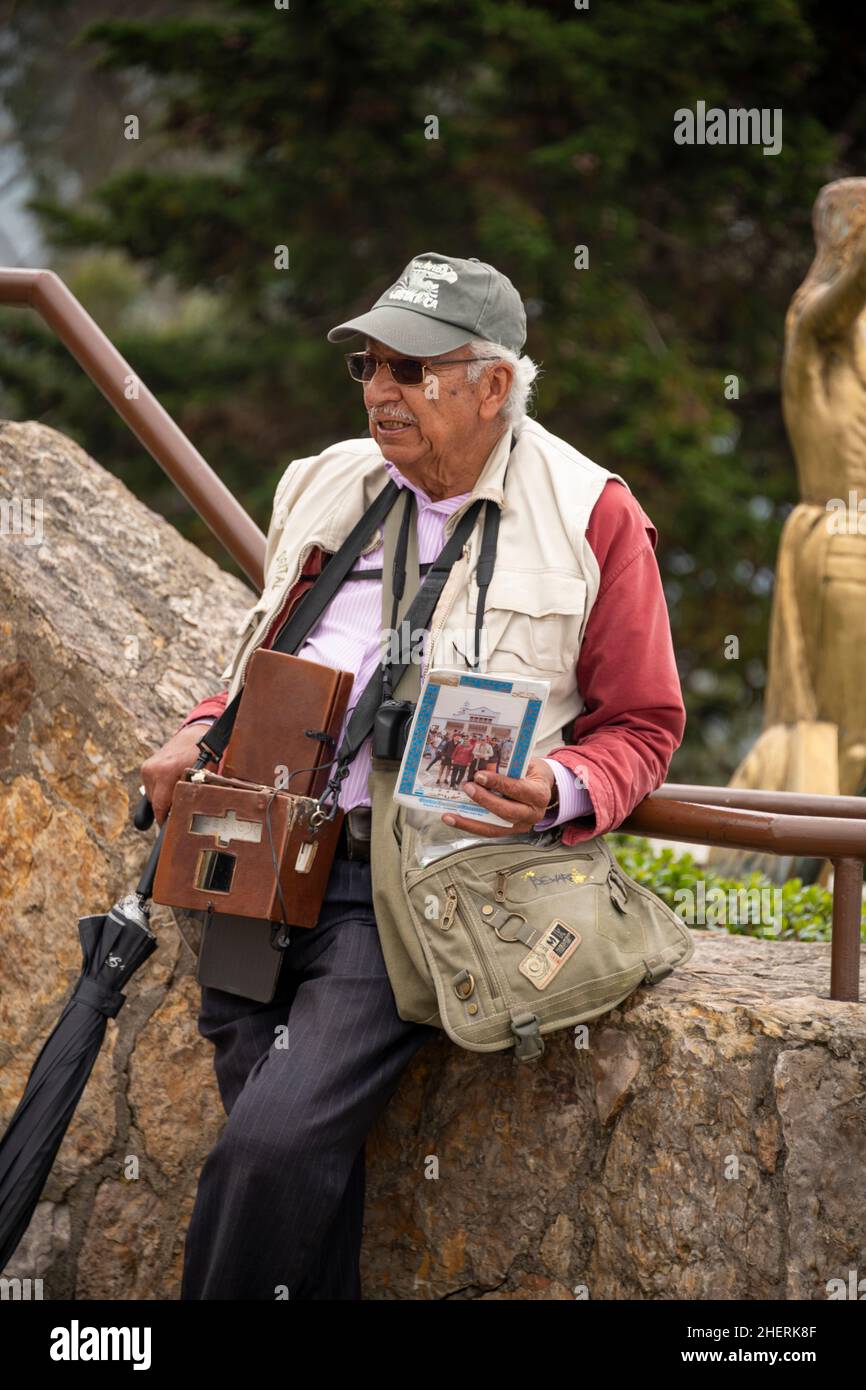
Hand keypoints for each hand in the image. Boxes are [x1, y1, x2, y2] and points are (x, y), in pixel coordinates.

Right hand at [141, 723, 210, 825]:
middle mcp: (153, 770)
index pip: (160, 807)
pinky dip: (161, 792)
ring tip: (178, 795)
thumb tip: (190, 817)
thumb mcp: (203, 776)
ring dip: (164, 801)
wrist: (193, 737)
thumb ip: (194, 795)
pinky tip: (172, 787)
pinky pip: (152, 789)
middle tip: (180, 814)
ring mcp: (147, 768)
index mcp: (167, 772)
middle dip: (167, 811)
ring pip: (153, 797)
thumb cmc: (203, 757)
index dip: (166, 821)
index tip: (172, 830)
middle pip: (156, 804)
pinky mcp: (145, 768)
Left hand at [441, 757, 555, 838]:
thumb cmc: (532, 773)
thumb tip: (482, 767)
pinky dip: (470, 826)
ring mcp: (522, 825)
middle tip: (467, 787)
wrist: (544, 788)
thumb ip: (508, 766)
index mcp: (539, 794)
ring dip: (470, 822)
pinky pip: (489, 831)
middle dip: (484, 800)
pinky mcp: (511, 831)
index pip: (517, 789)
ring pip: (495, 828)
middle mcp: (533, 813)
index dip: (498, 783)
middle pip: (506, 811)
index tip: (479, 775)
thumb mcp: (525, 764)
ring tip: (450, 816)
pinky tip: (454, 820)